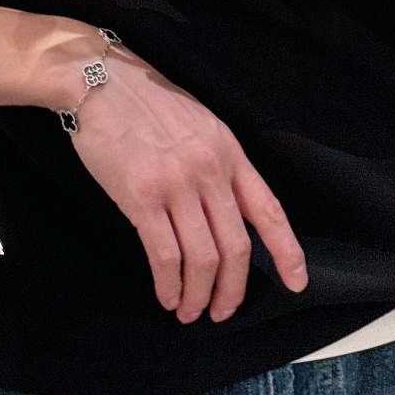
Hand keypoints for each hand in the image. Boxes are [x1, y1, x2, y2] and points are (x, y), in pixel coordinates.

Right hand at [63, 47, 307, 323]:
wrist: (98, 82)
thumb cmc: (145, 102)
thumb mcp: (199, 125)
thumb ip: (217, 165)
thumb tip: (222, 212)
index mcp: (230, 153)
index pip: (268, 211)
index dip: (287, 252)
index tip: (296, 282)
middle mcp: (210, 170)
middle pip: (236, 248)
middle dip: (233, 290)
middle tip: (222, 312)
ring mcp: (176, 184)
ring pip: (203, 258)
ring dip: (199, 295)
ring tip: (189, 311)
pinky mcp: (141, 196)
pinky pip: (164, 254)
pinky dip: (169, 284)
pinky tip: (166, 296)